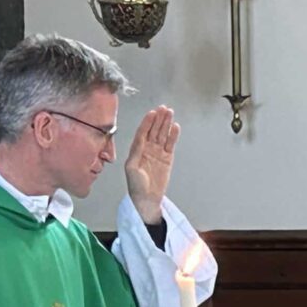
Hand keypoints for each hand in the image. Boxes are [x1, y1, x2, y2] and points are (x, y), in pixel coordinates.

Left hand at [125, 106, 179, 223]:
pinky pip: (170, 144)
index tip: (153, 113)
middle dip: (158, 119)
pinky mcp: (167, 159)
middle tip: (164, 108)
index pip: (143, 132)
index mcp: (137, 150)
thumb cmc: (136, 185)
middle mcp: (147, 149)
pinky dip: (173, 136)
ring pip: (162, 135)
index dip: (147, 122)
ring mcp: (158, 153)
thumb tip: (141, 139)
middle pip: (154, 130)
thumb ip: (136, 152)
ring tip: (170, 112)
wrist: (146, 199)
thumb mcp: (132, 168)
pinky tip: (175, 127)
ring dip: (166, 124)